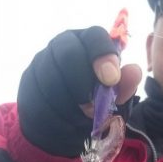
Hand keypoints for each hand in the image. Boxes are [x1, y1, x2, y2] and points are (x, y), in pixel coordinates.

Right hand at [17, 27, 141, 157]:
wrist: (60, 125)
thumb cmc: (90, 104)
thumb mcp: (112, 99)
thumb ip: (123, 87)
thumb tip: (135, 71)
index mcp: (86, 42)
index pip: (94, 36)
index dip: (103, 56)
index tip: (111, 80)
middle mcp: (61, 45)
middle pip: (68, 53)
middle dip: (82, 83)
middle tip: (92, 107)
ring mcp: (41, 63)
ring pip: (52, 79)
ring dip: (70, 105)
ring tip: (81, 117)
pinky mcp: (27, 83)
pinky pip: (40, 99)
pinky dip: (56, 116)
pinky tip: (65, 122)